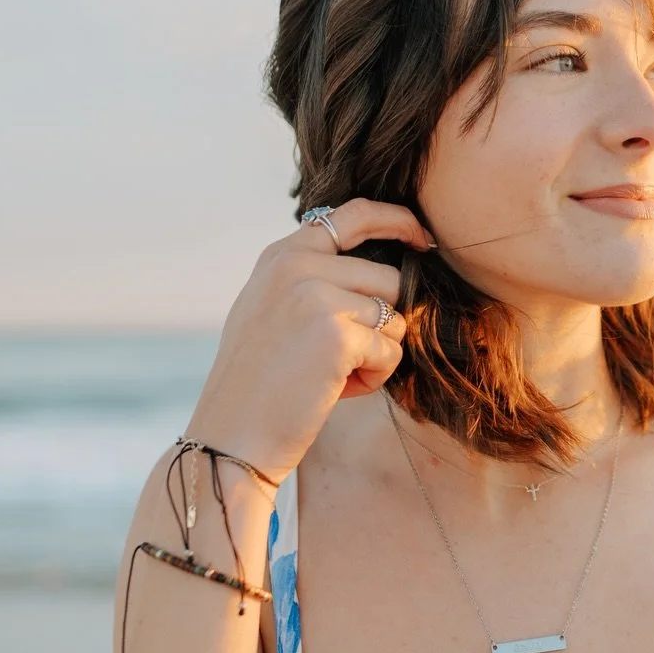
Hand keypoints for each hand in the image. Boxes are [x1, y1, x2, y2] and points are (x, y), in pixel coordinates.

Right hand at [184, 199, 434, 481]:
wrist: (229, 439)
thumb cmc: (260, 384)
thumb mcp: (272, 310)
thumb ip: (313, 279)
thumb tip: (388, 270)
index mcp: (281, 255)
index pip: (354, 213)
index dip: (398, 221)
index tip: (424, 240)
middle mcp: (296, 264)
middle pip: (389, 277)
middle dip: (383, 324)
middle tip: (343, 360)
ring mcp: (315, 294)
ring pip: (395, 315)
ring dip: (379, 352)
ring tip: (335, 376)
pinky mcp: (336, 332)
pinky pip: (390, 350)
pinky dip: (375, 377)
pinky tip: (335, 391)